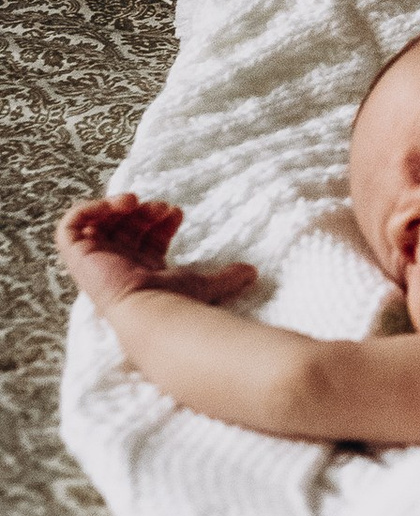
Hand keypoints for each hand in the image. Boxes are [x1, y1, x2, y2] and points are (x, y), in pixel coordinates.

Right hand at [57, 194, 257, 311]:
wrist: (152, 312)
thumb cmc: (176, 305)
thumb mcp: (205, 285)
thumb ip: (226, 278)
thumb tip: (253, 272)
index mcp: (141, 273)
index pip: (145, 238)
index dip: (159, 220)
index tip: (179, 212)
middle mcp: (116, 267)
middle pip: (123, 227)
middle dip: (142, 211)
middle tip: (162, 207)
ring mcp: (95, 262)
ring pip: (98, 224)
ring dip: (117, 206)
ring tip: (136, 203)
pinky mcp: (78, 258)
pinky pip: (69, 227)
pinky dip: (90, 209)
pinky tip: (118, 206)